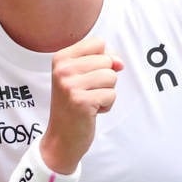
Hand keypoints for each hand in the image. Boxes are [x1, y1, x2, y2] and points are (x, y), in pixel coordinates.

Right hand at [42, 37, 123, 172]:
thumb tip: (120, 63)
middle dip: (105, 79)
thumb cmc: (74, 105)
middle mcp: (63, 69)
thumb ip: (102, 61)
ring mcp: (70, 85)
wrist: (62, 138)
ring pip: (111, 77)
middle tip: (88, 93)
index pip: (98, 43)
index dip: (103, 59)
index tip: (89, 76)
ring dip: (107, 92)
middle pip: (107, 60)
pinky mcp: (81, 101)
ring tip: (90, 101)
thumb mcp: (82, 76)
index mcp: (61, 58)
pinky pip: (112, 95)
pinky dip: (106, 105)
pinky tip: (92, 111)